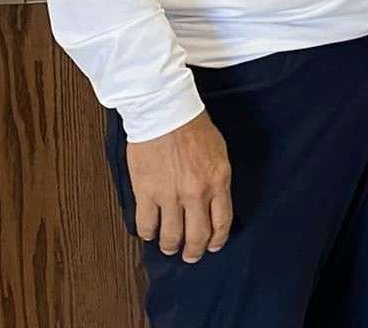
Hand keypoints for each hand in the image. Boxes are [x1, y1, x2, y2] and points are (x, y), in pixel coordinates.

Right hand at [124, 111, 232, 262]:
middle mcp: (197, 193)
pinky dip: (148, 233)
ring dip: (171, 246)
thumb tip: (214, 201)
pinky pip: (146, 224)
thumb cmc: (194, 127)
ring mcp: (170, 195)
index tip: (213, 246)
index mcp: (218, 181)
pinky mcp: (146, 193)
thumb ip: (217, 180)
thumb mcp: (219, 153)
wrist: (165, 112)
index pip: (222, 222)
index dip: (217, 240)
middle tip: (191, 255)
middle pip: (197, 235)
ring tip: (169, 247)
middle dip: (194, 250)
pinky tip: (149, 233)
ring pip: (171, 235)